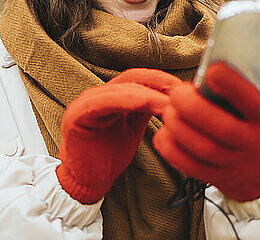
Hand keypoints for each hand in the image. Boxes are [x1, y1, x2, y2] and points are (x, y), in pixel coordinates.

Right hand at [57, 80, 169, 203]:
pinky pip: (103, 103)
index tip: (183, 89)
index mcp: (110, 96)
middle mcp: (97, 95)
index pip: (137, 77)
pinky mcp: (76, 116)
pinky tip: (146, 103)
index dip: (161, 79)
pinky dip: (127, 100)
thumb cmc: (107, 158)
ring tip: (168, 104)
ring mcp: (85, 103)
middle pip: (131, 78)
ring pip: (120, 89)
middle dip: (158, 83)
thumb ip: (146, 110)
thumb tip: (171, 97)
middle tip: (181, 94)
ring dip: (148, 94)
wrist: (85, 183)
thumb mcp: (133, 127)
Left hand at [153, 54, 259, 201]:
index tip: (211, 70)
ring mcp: (234, 165)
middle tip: (178, 92)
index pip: (251, 101)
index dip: (230, 84)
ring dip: (177, 125)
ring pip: (201, 147)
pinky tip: (164, 132)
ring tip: (169, 109)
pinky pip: (188, 165)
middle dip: (192, 105)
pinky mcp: (216, 178)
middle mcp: (253, 145)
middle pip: (220, 127)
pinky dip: (170, 148)